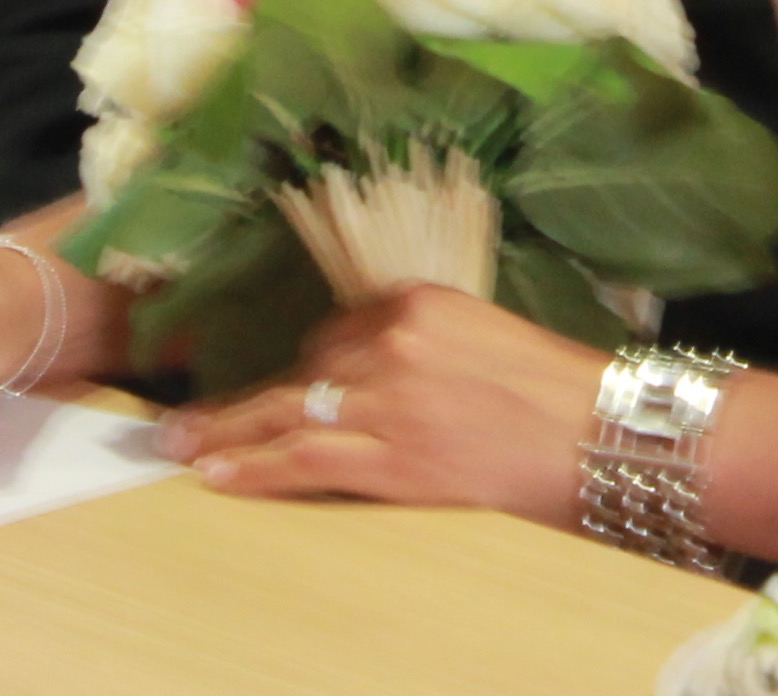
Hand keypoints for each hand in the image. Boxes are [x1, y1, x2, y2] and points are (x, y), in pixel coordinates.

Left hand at [159, 285, 611, 524]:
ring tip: (179, 449)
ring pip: (286, 414)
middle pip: (299, 371)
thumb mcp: (481, 334)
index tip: (280, 389)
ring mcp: (389, 401)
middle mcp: (392, 343)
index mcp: (415, 302)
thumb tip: (370, 368)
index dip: (306, 368)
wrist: (599, 432)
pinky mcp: (395, 457)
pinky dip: (254, 469)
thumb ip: (421, 341)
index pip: (334, 330)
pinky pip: (305, 460)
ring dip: (225, 434)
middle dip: (239, 401)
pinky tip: (218, 475)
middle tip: (178, 421)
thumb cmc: (554, 388)